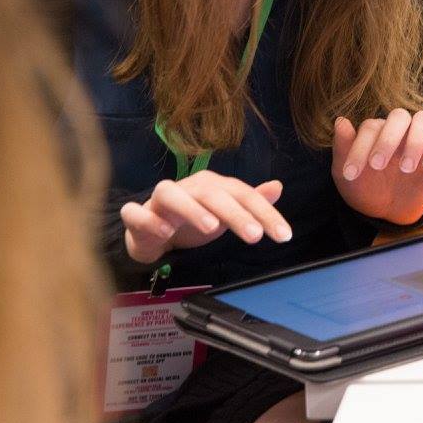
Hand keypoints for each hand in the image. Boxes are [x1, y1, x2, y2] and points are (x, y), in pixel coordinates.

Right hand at [121, 172, 291, 264]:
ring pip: (172, 195)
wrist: (153, 231)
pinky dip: (149, 219)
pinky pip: (137, 213)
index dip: (265, 213)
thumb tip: (278, 187)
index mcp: (213, 186)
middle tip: (255, 236)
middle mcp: (188, 188)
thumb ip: (252, 202)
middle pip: (213, 195)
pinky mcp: (138, 215)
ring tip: (212, 228)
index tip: (284, 235)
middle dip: (236, 214)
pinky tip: (165, 232)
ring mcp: (160, 200)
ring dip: (192, 209)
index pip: (243, 195)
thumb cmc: (195, 219)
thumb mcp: (228, 213)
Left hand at [332, 110, 422, 224]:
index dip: (359, 148)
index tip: (351, 173)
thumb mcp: (346, 174)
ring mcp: (422, 139)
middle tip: (377, 165)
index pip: (371, 127)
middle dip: (387, 139)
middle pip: (399, 116)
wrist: (388, 212)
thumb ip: (342, 148)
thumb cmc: (366, 188)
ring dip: (415, 140)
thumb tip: (340, 121)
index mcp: (377, 130)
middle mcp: (400, 130)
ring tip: (406, 168)